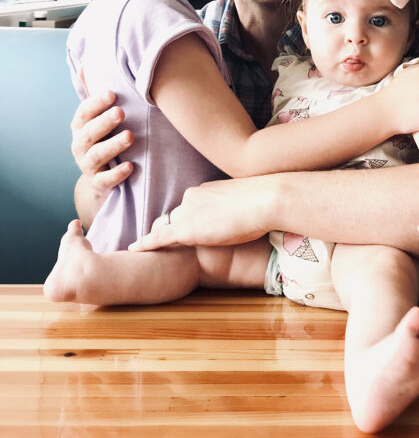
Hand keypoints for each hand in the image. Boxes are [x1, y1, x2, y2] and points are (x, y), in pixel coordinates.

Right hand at [71, 90, 133, 192]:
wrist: (100, 179)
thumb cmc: (103, 138)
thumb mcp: (97, 118)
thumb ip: (93, 95)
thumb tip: (85, 64)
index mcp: (80, 127)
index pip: (84, 113)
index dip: (95, 103)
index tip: (112, 93)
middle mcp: (80, 145)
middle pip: (89, 133)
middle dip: (104, 122)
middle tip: (121, 112)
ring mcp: (87, 165)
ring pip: (97, 155)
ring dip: (113, 145)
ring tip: (130, 137)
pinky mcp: (97, 183)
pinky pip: (105, 180)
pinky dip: (116, 174)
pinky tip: (131, 167)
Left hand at [129, 177, 271, 251]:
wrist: (265, 198)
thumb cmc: (263, 199)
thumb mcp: (246, 199)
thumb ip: (233, 206)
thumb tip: (240, 215)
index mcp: (206, 189)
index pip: (190, 206)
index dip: (189, 219)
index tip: (190, 226)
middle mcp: (192, 197)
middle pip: (177, 217)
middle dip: (174, 228)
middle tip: (173, 240)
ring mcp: (188, 212)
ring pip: (170, 227)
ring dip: (163, 236)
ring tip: (150, 246)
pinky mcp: (187, 229)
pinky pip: (160, 237)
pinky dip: (146, 243)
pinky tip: (134, 248)